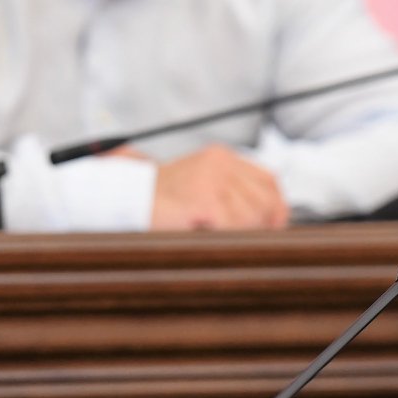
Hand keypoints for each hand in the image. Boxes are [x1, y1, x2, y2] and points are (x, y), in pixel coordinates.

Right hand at [149, 145, 288, 230]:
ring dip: (239, 234)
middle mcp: (220, 163)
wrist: (122, 200)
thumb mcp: (199, 187)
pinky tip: (204, 235)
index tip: (273, 227)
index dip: (275, 207)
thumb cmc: (157, 201)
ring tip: (213, 234)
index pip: (268, 181)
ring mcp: (212, 179)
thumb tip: (269, 219)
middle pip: (265, 201)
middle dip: (260, 225)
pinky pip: (234, 227)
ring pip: (253, 216)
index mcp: (221, 157)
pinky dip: (224, 238)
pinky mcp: (204, 199)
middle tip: (242, 239)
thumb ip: (231, 194)